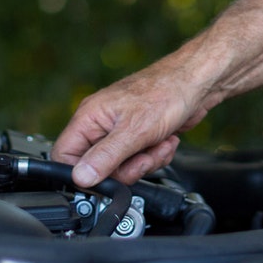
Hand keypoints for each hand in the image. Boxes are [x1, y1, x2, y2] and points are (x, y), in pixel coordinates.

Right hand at [52, 54, 215, 185]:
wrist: (198, 83)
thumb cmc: (166, 92)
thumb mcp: (133, 131)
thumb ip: (105, 157)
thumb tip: (80, 178)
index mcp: (89, 118)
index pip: (65, 155)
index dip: (81, 173)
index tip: (104, 179)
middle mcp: (101, 125)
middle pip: (97, 168)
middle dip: (125, 168)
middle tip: (142, 158)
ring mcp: (120, 131)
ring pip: (121, 167)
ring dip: (145, 162)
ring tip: (158, 144)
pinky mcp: (139, 137)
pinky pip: (139, 161)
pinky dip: (155, 156)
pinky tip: (165, 142)